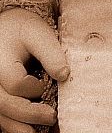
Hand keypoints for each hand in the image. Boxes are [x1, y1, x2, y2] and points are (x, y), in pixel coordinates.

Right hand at [0, 9, 66, 131]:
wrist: (4, 30)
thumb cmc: (20, 29)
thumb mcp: (37, 33)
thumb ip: (50, 53)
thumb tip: (65, 75)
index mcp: (1, 61)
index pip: (15, 83)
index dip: (33, 88)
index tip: (47, 84)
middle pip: (5, 104)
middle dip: (29, 114)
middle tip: (52, 116)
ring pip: (1, 115)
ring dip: (20, 126)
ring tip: (39, 132)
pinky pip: (2, 116)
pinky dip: (15, 124)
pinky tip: (31, 129)